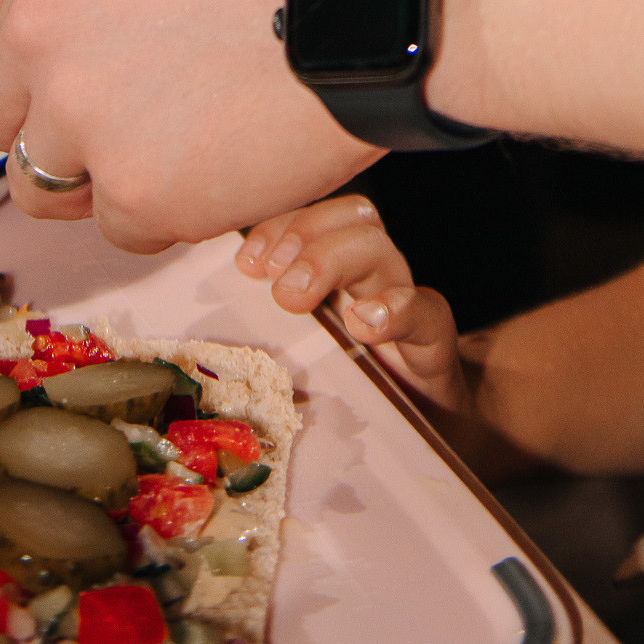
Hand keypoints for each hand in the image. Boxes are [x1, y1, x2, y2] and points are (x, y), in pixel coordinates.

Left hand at [0, 0, 371, 252]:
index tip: (66, 50)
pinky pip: (119, 224)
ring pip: (40, 178)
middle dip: (46, 112)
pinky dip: (165, 206)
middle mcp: (34, 22)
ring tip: (172, 138)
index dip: (26, 38)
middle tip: (122, 103)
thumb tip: (80, 10)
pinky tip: (220, 158)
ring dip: (94, 169)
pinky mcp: (139, 192)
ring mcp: (79, 114)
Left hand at [237, 195, 462, 409]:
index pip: (312, 216)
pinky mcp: (432, 339)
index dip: (279, 226)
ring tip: (297, 295)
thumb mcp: (304, 344)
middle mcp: (371, 272)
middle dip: (304, 235)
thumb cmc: (351, 379)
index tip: (248, 262)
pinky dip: (394, 308)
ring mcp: (403, 299)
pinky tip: (364, 321)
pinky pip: (426, 310)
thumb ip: (268, 320)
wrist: (425, 426)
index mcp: (336, 266)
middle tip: (274, 278)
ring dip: (333, 259)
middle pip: (348, 217)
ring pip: (379, 249)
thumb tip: (211, 308)